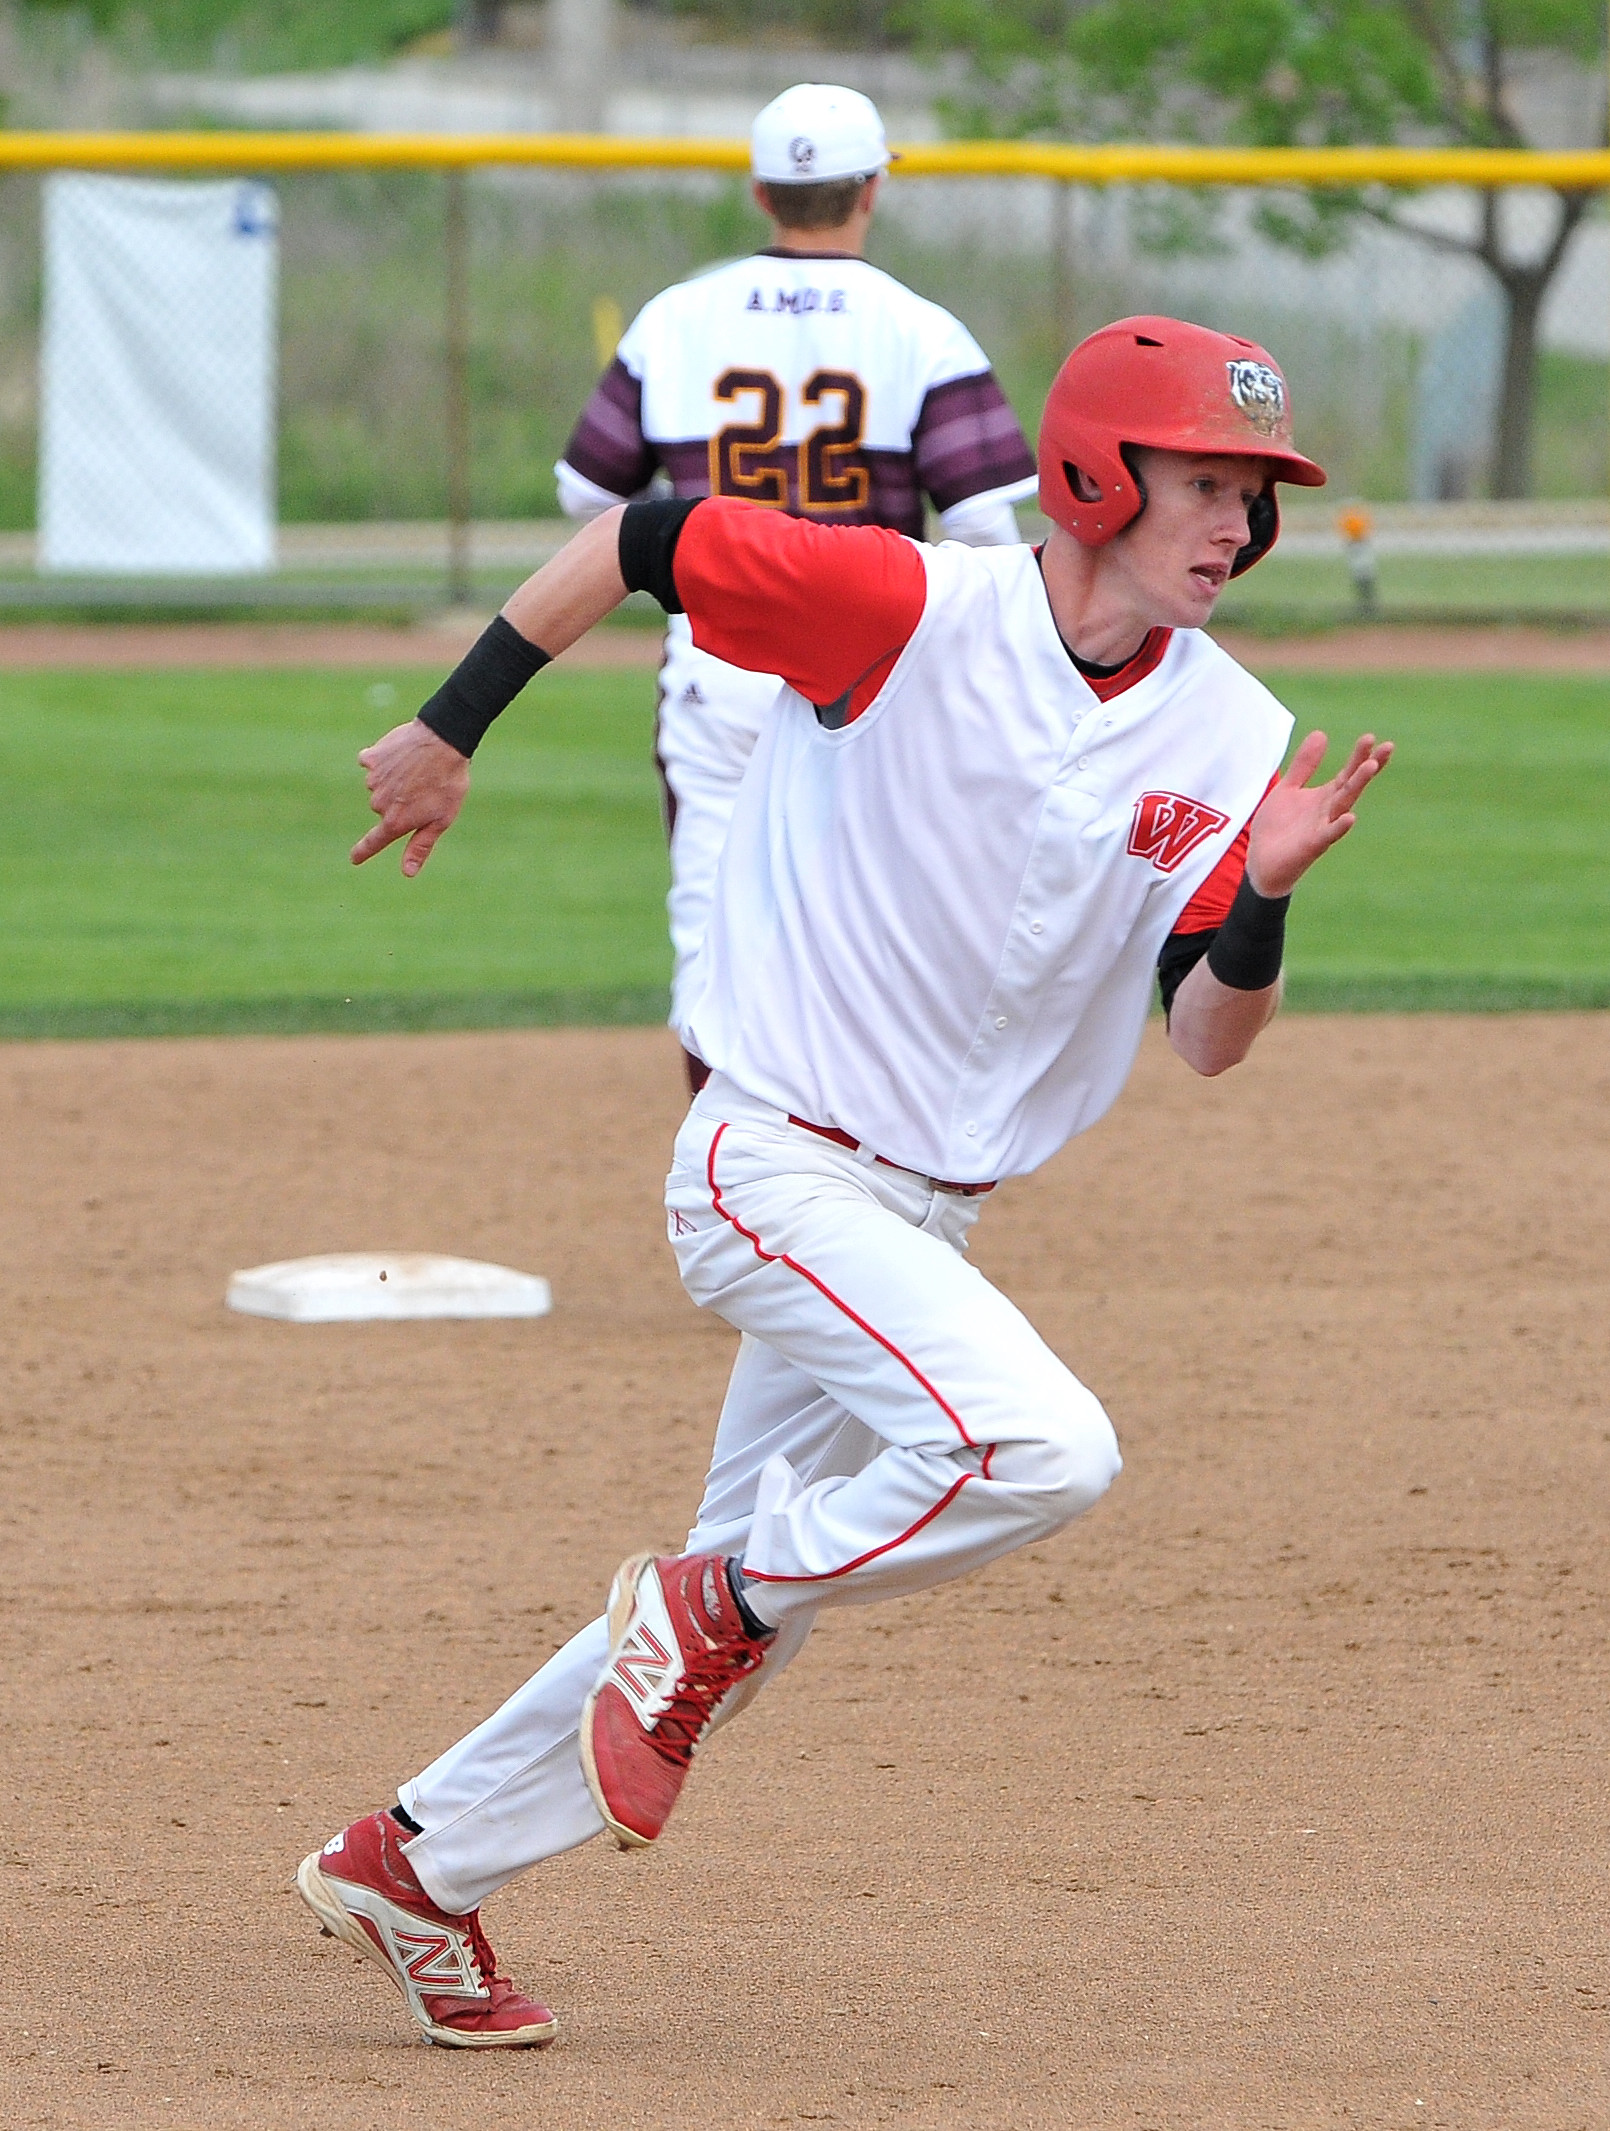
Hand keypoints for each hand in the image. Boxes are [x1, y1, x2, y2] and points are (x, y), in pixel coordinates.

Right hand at [351, 719, 470, 873]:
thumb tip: (407, 872)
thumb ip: (421, 846)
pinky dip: (384, 760)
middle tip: (423, 787)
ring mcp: (372, 780)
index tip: (354, 859)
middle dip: (400, 800)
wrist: (443, 741)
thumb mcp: (441, 820)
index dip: (363, 851)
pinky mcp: (370, 758)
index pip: (375, 842)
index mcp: (396, 821)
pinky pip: (372, 763)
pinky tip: (401, 754)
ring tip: (416, 769)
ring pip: (380, 785)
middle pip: (383, 808)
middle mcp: (379, 803)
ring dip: (394, 779)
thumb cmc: (448, 784)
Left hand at [1246, 729, 1392, 898]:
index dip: (1359, 756)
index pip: (1347, 773)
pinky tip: (1351, 818)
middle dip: (1367, 766)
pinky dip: (1339, 827)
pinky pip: (1328, 835)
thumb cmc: (1278, 827)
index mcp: (1325, 796)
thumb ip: (1304, 765)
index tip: (1371, 737)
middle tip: (1386, 747)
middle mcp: (1329, 810)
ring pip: (1344, 805)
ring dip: (1358, 785)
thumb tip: (1321, 734)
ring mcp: (1322, 828)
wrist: (1261, 863)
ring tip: (1371, 766)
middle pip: (1352, 785)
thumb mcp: (1289, 789)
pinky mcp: (1312, 846)